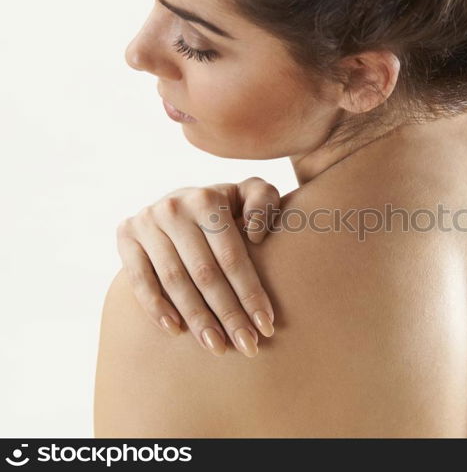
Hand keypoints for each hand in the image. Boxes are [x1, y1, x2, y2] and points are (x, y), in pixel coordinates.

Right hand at [116, 177, 280, 357]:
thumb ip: (263, 200)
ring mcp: (146, 223)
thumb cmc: (228, 206)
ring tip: (218, 347)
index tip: (267, 326)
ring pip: (174, 281)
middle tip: (247, 346)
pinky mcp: (125, 237)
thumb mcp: (250, 192)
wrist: (183, 202)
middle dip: (229, 314)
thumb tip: (254, 234)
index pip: (232, 257)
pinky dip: (156, 307)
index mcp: (207, 200)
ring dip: (197, 319)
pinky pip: (139, 280)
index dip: (250, 293)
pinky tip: (176, 331)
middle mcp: (174, 208)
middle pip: (205, 274)